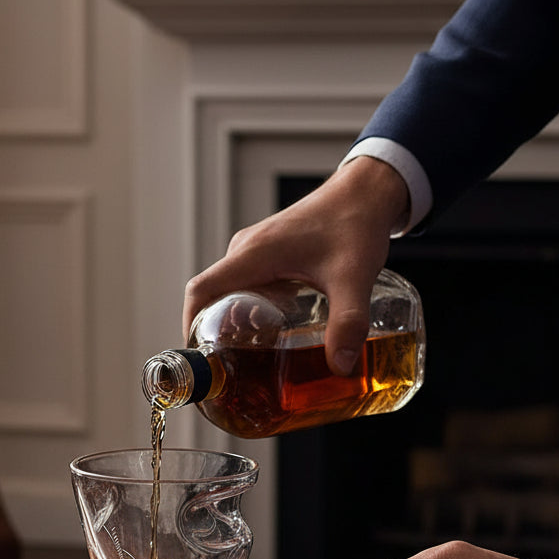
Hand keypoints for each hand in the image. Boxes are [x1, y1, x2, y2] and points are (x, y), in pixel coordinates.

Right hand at [182, 156, 408, 374]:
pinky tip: (271, 328)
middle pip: (211, 297)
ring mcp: (255, 250)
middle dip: (214, 333)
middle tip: (230, 368)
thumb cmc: (355, 222)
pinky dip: (247, 307)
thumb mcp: (353, 276)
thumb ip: (348, 322)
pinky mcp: (269, 252)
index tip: (200, 357)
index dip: (190, 325)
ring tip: (249, 354)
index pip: (200, 291)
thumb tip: (340, 367)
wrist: (368, 190)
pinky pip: (244, 283)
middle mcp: (246, 251)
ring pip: (228, 291)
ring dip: (231, 321)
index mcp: (252, 254)